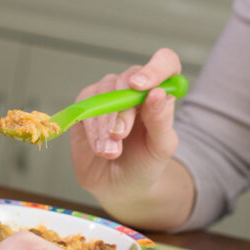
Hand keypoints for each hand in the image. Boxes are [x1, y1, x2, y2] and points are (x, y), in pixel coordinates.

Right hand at [70, 48, 182, 199]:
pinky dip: (91, 128)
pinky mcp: (86, 107)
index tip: (140, 86)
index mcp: (159, 93)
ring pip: (104, 93)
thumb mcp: (160, 148)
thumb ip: (161, 121)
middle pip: (127, 79)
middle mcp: (133, 89)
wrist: (118, 186)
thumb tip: (157, 93)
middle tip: (120, 136)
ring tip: (110, 151)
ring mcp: (108, 95)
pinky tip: (98, 147)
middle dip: (122, 110)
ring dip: (104, 125)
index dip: (155, 68)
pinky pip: (85, 106)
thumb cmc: (144, 165)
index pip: (164, 62)